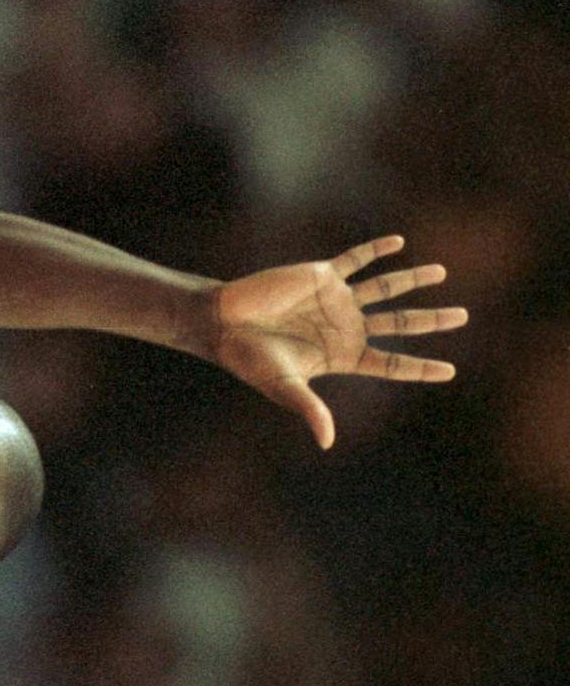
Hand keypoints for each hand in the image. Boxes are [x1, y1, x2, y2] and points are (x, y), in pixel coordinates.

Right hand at [209, 235, 466, 448]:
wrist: (223, 323)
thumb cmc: (250, 359)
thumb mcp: (283, 386)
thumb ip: (310, 409)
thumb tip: (327, 442)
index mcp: (343, 355)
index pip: (392, 363)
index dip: (420, 367)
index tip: (450, 370)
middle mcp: (346, 326)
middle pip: (399, 323)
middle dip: (432, 319)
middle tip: (463, 316)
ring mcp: (336, 299)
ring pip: (385, 288)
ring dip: (412, 279)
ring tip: (441, 272)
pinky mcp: (321, 275)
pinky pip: (355, 259)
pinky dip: (376, 251)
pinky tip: (398, 242)